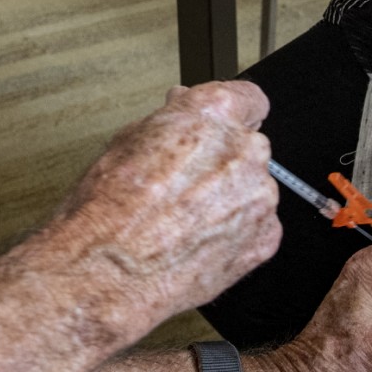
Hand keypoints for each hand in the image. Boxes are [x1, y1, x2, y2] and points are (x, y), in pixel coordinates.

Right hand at [52, 82, 279, 330]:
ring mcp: (259, 197)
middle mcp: (244, 150)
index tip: (222, 127)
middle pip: (248, 147)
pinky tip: (196, 242)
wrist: (106, 272)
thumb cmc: (108, 209)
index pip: (249, 99)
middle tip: (185, 183)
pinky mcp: (264, 239)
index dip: (233, 114)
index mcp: (213, 115)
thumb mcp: (127, 141)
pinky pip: (257, 226)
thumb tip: (182, 110)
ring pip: (253, 189)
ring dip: (228, 200)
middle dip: (223, 161)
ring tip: (184, 222)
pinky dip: (234, 233)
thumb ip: (170, 121)